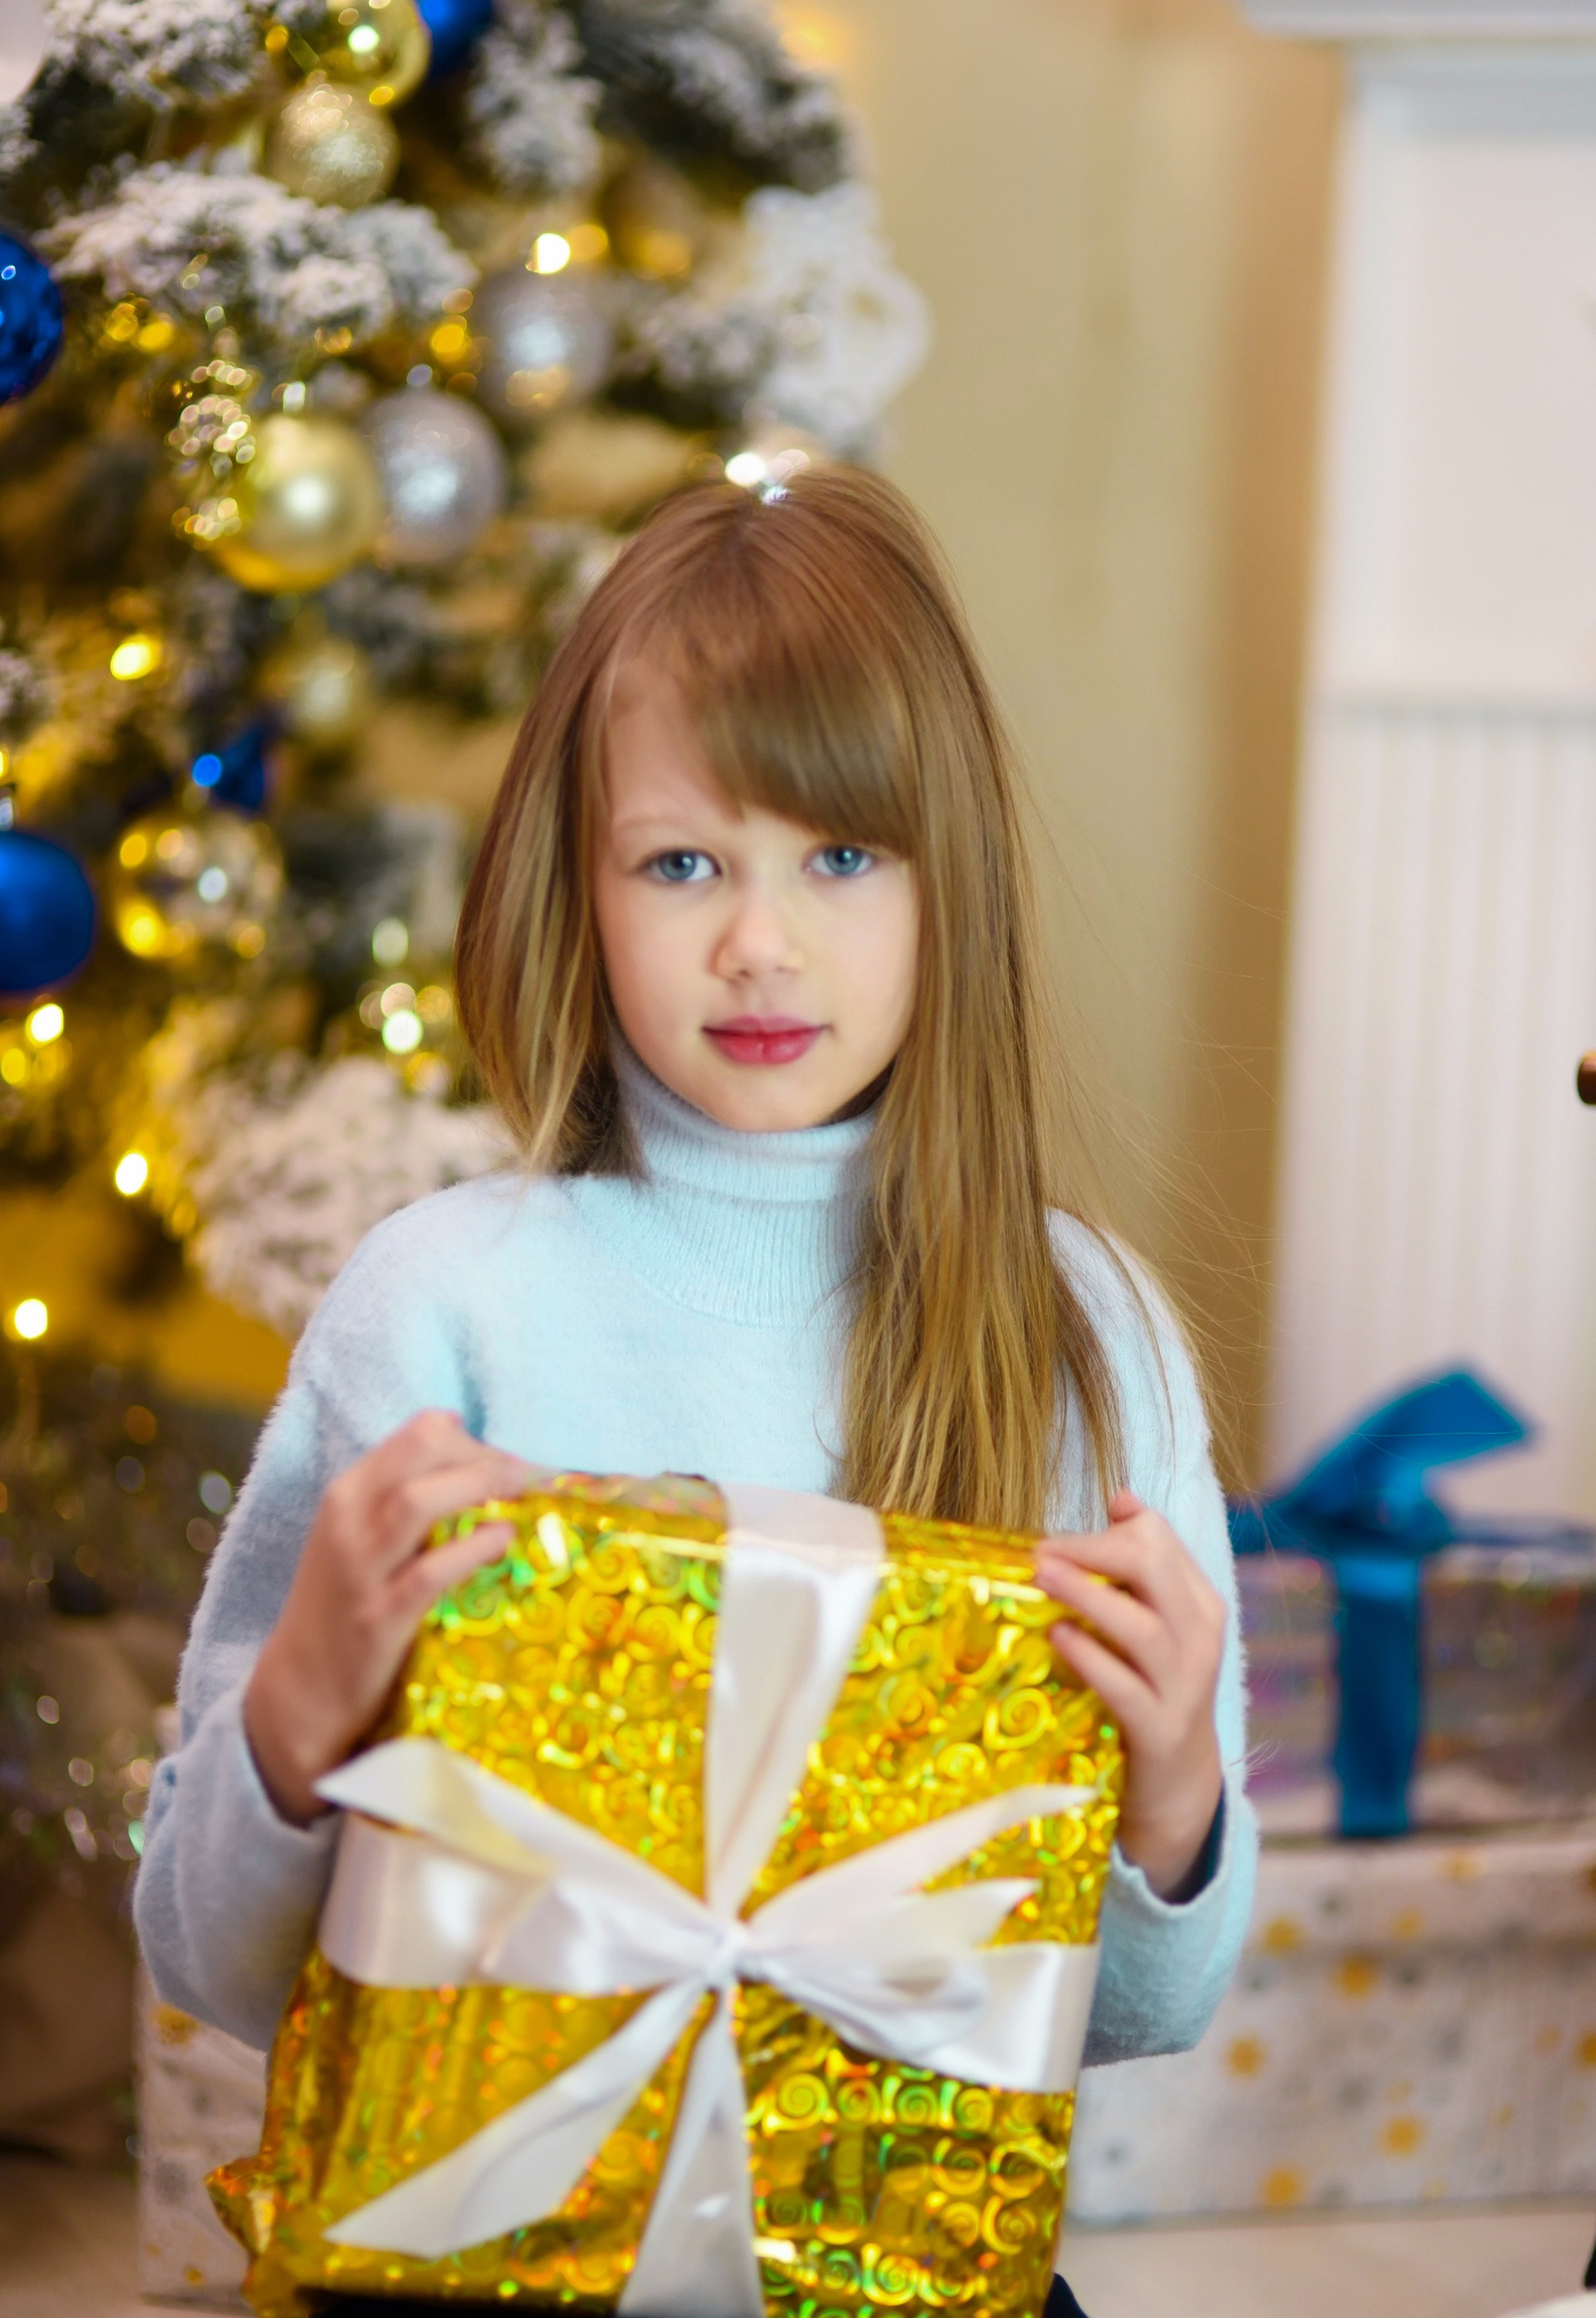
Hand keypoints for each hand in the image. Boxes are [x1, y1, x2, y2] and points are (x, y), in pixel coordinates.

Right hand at [244, 1410, 532, 1826]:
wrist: (299, 1689)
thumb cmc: (343, 1604)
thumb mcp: (360, 1536)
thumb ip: (403, 1494)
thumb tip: (467, 1445)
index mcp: (348, 1492)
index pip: (417, 1434)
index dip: (472, 1439)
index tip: (505, 1461)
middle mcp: (348, 1520)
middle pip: (421, 1452)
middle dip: (482, 1454)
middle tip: (523, 1474)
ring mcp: (360, 1569)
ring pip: (418, 1501)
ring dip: (479, 1487)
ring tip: (520, 1495)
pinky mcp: (378, 1618)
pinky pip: (431, 1572)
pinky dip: (473, 1548)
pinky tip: (502, 1541)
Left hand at [1034, 1490, 1225, 1899]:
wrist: (1180, 1781)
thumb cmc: (1152, 1685)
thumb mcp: (1154, 1621)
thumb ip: (1139, 1563)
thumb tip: (1121, 1498)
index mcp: (1198, 1602)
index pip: (1160, 1541)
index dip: (1109, 1529)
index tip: (1057, 1537)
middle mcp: (1200, 1638)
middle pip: (1155, 1572)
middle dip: (1096, 1552)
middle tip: (1039, 1549)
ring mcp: (1184, 1686)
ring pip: (1143, 1628)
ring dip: (1088, 1597)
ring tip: (1041, 1579)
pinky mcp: (1160, 1729)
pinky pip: (1126, 1688)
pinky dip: (1091, 1659)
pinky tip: (1059, 1638)